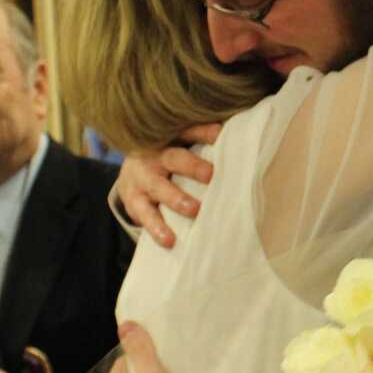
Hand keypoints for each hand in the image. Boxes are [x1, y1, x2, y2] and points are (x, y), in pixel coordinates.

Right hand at [116, 123, 222, 246]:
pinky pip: (145, 215)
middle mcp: (154, 156)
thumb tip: (244, 148)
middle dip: (191, 166)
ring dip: (176, 199)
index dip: (203, 132)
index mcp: (170, 139)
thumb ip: (204, 148)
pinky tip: (169, 240)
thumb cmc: (168, 161)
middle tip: (210, 175)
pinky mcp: (133, 201)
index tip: (220, 133)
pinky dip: (157, 228)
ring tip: (194, 211)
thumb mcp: (180, 148)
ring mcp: (142, 178)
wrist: (129, 174)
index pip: (187, 132)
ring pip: (158, 187)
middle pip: (173, 158)